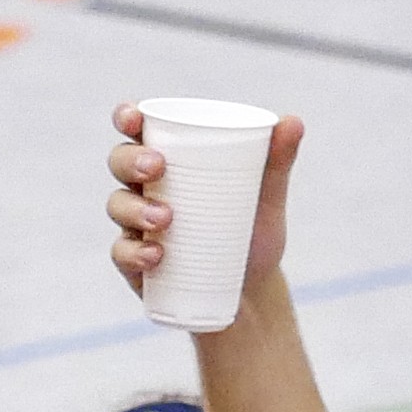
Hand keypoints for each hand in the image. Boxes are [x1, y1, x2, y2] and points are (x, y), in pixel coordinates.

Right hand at [106, 103, 303, 302]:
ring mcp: (137, 226)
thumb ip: (277, 160)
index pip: (139, 132)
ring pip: (118, 206)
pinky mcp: (136, 264)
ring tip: (166, 219)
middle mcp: (147, 189)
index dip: (127, 118)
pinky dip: (134, 253)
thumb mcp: (267, 197)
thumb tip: (294, 121)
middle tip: (157, 168)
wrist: (251, 292)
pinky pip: (122, 253)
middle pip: (119, 163)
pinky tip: (156, 255)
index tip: (134, 118)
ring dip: (135, 208)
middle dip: (130, 161)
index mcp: (171, 161)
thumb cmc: (252, 234)